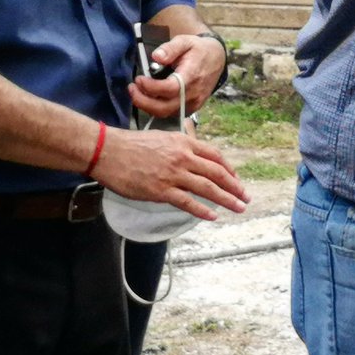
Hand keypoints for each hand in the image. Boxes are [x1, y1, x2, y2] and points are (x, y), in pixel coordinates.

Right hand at [92, 126, 248, 220]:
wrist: (108, 151)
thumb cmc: (131, 144)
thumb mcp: (161, 138)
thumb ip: (179, 147)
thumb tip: (191, 157)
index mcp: (183, 143)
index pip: (214, 156)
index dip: (229, 169)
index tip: (236, 179)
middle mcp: (183, 157)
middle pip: (217, 173)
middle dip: (234, 186)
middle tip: (245, 197)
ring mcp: (173, 174)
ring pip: (207, 188)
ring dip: (226, 199)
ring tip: (238, 208)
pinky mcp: (161, 190)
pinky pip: (188, 202)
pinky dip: (203, 210)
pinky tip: (213, 216)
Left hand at [129, 33, 225, 117]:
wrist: (217, 59)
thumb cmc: (198, 49)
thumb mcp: (185, 41)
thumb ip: (170, 48)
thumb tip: (156, 57)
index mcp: (192, 76)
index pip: (170, 89)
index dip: (151, 87)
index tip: (138, 79)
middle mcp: (194, 93)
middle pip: (165, 108)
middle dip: (143, 101)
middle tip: (132, 88)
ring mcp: (194, 103)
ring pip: (166, 113)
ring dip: (147, 106)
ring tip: (137, 92)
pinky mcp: (192, 108)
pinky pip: (171, 113)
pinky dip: (157, 108)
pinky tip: (149, 97)